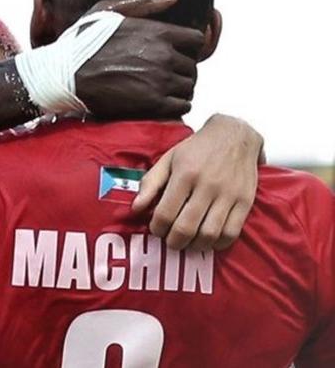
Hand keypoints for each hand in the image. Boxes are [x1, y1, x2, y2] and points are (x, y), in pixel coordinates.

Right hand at [74, 0, 204, 118]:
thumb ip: (144, 2)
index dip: (188, 47)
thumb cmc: (81, 43)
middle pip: (192, 66)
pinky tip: (160, 101)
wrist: (63, 76)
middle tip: (162, 74)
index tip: (175, 53)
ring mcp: (160, 81)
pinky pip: (182, 105)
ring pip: (189, 86)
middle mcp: (164, 55)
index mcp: (157, 32)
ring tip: (160, 88)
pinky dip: (175, 105)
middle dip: (180, 70)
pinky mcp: (153, 104)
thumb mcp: (108, 11)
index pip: (197, 40)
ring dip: (178, 88)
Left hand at [133, 114, 263, 249]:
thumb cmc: (197, 149)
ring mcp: (228, 195)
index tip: (156, 229)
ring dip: (195, 246)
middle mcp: (207, 186)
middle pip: (186, 228)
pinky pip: (232, 233)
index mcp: (184, 174)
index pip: (165, 213)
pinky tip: (208, 240)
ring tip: (188, 243)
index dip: (157, 228)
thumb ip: (150, 183)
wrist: (235, 135)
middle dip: (173, 242)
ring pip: (209, 234)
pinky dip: (217, 244)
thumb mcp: (168, 159)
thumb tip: (136, 208)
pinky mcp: (245, 201)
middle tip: (170, 241)